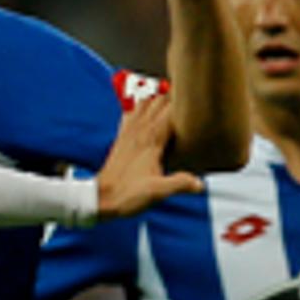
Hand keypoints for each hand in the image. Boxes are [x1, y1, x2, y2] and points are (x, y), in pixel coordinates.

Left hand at [92, 93, 202, 217]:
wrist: (100, 198)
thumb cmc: (127, 194)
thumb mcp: (158, 192)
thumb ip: (180, 183)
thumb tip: (200, 184)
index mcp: (152, 138)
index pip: (172, 109)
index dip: (186, 106)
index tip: (198, 108)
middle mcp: (139, 129)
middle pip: (160, 100)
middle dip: (175, 100)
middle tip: (188, 110)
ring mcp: (129, 131)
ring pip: (145, 102)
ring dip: (158, 102)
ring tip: (171, 111)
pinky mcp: (122, 136)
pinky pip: (131, 112)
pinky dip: (141, 109)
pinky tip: (149, 118)